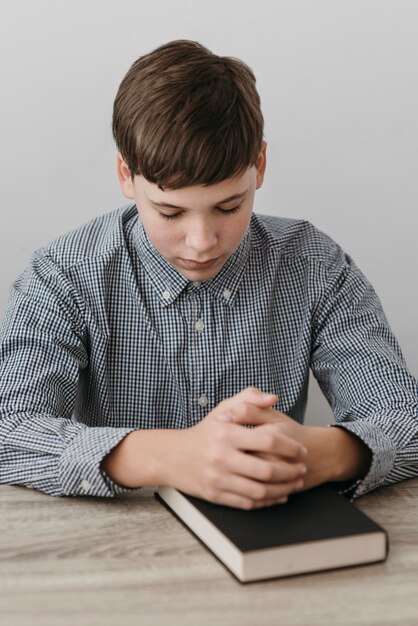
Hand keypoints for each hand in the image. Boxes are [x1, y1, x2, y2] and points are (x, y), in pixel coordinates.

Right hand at [163, 387, 307, 509]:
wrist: (170, 456)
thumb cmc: (202, 433)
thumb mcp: (222, 410)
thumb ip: (248, 399)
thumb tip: (273, 398)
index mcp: (226, 434)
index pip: (267, 441)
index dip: (290, 447)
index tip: (301, 450)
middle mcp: (222, 457)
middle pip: (267, 470)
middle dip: (291, 472)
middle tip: (302, 469)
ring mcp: (218, 478)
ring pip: (260, 491)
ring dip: (283, 489)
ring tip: (295, 483)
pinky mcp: (215, 495)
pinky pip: (248, 503)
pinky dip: (267, 501)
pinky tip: (278, 496)